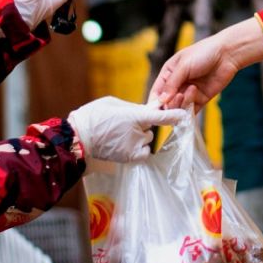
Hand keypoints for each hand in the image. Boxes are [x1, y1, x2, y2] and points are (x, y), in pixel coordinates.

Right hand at [67, 96, 189, 161]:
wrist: (77, 138)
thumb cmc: (93, 116)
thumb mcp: (113, 104)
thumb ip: (134, 107)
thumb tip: (150, 108)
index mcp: (133, 116)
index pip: (160, 117)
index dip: (174, 116)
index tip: (185, 116)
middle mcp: (136, 133)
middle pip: (151, 128)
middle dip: (144, 125)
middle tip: (126, 123)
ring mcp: (133, 148)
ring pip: (147, 140)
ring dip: (140, 137)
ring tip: (121, 134)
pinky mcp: (128, 158)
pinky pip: (143, 153)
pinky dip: (139, 149)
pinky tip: (126, 144)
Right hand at [149, 18, 262, 108]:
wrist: (227, 54)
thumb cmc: (203, 53)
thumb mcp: (183, 65)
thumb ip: (171, 84)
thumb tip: (161, 101)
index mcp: (169, 74)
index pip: (157, 93)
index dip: (154, 103)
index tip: (154, 111)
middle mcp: (177, 85)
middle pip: (166, 104)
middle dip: (170, 104)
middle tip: (178, 96)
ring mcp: (189, 93)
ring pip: (178, 109)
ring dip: (182, 103)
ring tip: (190, 90)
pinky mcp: (201, 99)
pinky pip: (191, 110)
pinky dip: (190, 107)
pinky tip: (195, 93)